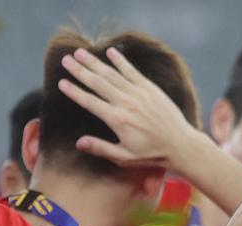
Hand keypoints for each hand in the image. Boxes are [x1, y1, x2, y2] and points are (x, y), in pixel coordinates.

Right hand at [58, 47, 198, 169]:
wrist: (180, 144)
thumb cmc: (152, 154)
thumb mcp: (125, 157)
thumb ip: (101, 148)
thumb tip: (78, 142)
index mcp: (117, 120)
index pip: (89, 102)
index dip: (74, 92)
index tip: (61, 83)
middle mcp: (126, 103)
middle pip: (97, 83)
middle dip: (80, 70)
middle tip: (65, 60)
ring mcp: (138, 93)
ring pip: (112, 74)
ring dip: (94, 62)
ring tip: (79, 52)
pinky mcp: (150, 88)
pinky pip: (132, 71)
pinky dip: (120, 61)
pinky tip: (110, 51)